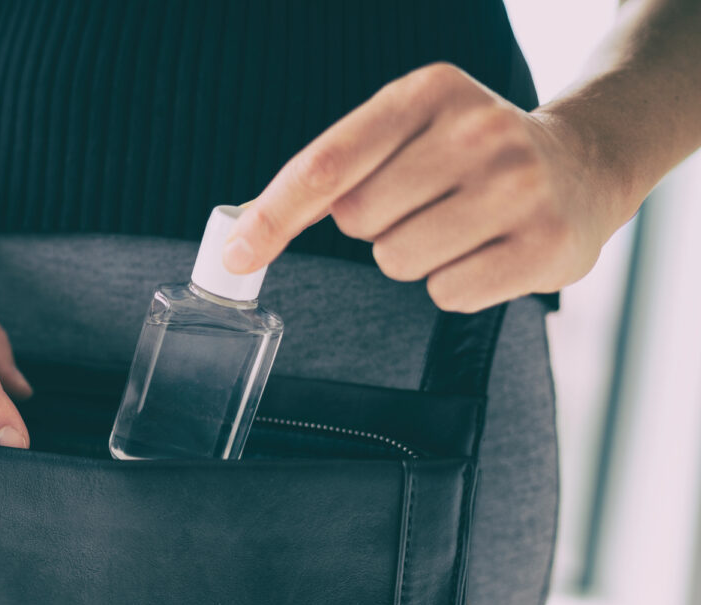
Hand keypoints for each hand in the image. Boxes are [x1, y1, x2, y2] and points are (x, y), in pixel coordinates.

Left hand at [223, 62, 627, 311]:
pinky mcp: (543, 247)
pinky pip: (446, 294)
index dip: (274, 214)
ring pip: (397, 261)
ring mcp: (517, 188)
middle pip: (359, 221)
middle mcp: (478, 132)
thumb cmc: (474, 152)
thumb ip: (337, 168)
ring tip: (459, 225)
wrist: (585, 163)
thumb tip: (249, 226)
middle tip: (426, 202)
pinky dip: (454, 285)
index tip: (237, 253)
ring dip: (413, 257)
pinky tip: (487, 250)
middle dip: (375, 225)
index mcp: (429, 93)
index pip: (328, 164)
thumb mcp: (411, 128)